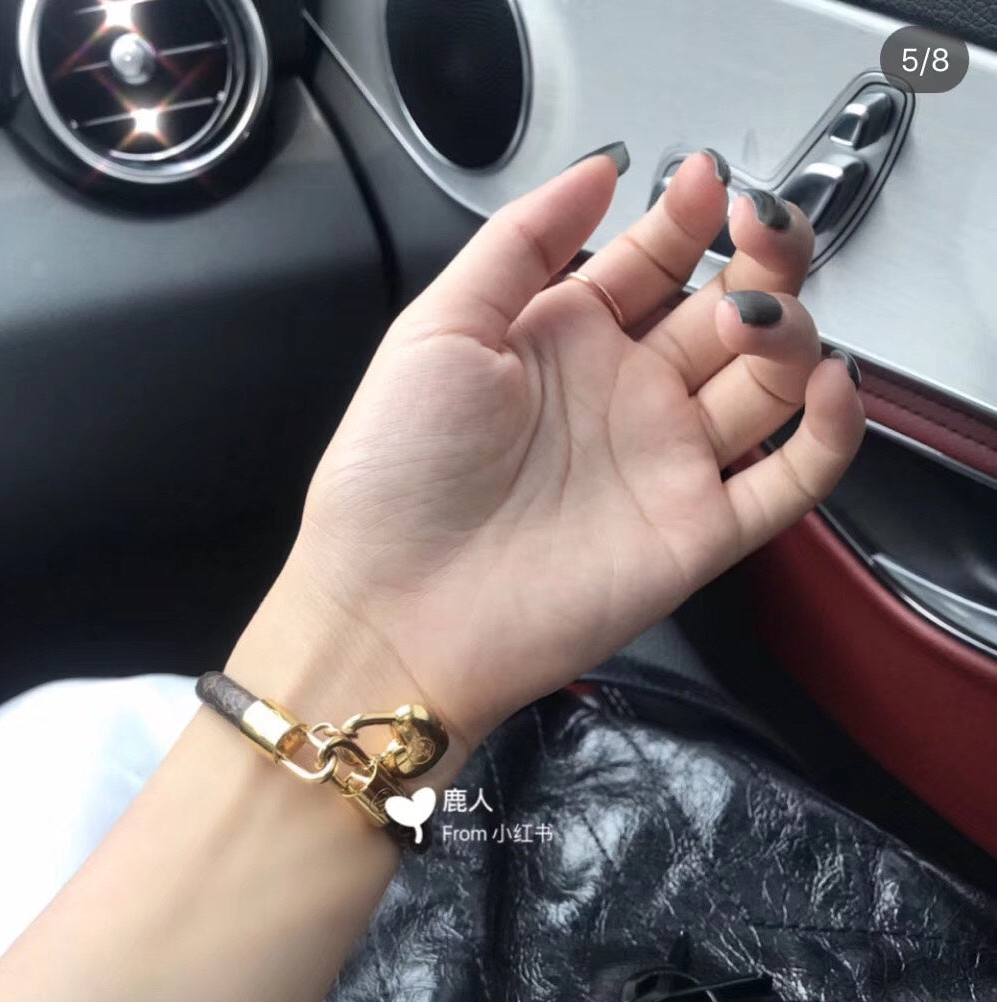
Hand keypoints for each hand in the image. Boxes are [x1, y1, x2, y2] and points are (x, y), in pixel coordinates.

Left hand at [245, 148, 864, 748]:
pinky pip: (790, 480)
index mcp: (563, 345)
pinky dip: (827, 433)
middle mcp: (621, 400)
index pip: (651, 265)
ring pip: (766, 383)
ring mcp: (663, 463)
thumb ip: (520, 242)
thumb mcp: (439, 326)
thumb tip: (596, 171)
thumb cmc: (396, 472)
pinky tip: (825, 384)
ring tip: (754, 314)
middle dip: (757, 261)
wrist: (397, 607)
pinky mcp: (697, 531)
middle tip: (758, 231)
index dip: (687, 219)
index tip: (708, 183)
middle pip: (723, 314)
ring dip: (784, 332)